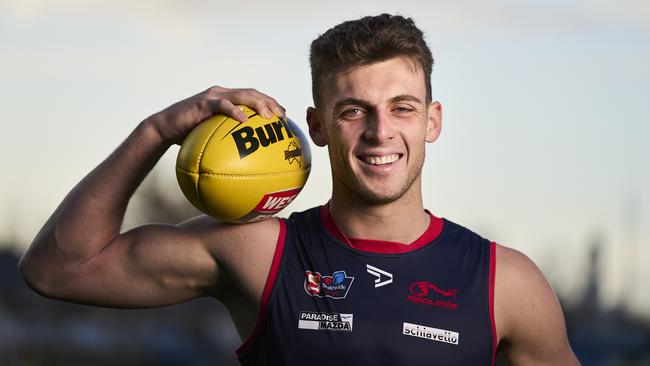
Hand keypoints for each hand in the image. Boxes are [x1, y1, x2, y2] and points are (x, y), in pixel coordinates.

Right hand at [147, 86, 284, 144]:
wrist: (164, 128)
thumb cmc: (189, 135)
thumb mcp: (212, 136)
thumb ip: (228, 139)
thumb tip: (246, 159)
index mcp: (227, 98)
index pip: (253, 96)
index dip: (270, 102)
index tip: (283, 114)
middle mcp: (222, 93)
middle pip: (252, 93)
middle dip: (269, 102)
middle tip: (282, 115)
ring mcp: (212, 96)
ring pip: (241, 95)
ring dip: (257, 104)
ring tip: (268, 116)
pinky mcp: (202, 103)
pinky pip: (222, 105)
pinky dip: (235, 111)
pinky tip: (245, 120)